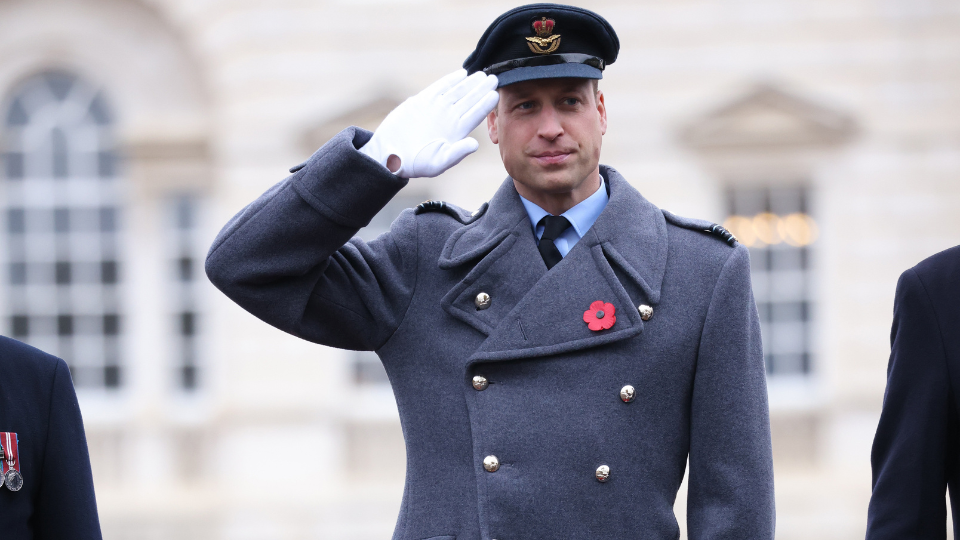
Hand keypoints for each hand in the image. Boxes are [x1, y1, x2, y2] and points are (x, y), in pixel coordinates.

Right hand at [359, 69, 498, 177]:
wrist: (390, 154)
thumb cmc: (415, 163)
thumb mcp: (438, 162)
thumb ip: (457, 153)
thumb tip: (475, 145)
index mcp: (456, 132)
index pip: (475, 115)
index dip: (485, 104)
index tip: (496, 93)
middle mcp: (449, 119)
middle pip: (469, 100)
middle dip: (482, 89)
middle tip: (495, 78)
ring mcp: (436, 109)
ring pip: (457, 92)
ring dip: (470, 83)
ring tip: (482, 74)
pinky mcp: (421, 102)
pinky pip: (439, 88)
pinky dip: (450, 81)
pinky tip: (461, 74)